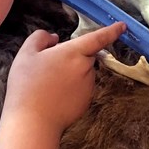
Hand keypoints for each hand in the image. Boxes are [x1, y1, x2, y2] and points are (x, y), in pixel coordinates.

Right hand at [3, 22, 124, 134]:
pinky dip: (71, 88)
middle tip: (48, 65)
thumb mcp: (26, 53)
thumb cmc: (27, 85)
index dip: (111, 30)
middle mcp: (86, 68)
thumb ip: (41, 38)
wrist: (33, 122)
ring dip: (72, 72)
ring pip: (83, 72)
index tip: (122, 26)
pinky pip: (81, 88)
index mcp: (74, 52)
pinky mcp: (86, 102)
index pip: (97, 38)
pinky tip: (54, 95)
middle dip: (72, 56)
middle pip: (85, 55)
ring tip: (48, 83)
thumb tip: (54, 38)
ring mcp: (88, 87)